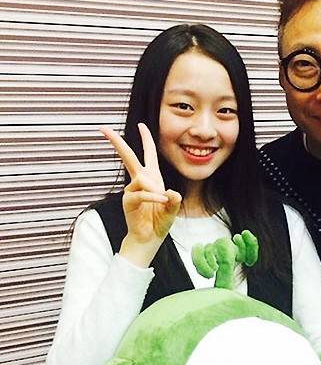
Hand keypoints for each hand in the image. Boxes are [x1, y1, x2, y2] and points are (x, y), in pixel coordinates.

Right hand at [100, 123, 181, 266]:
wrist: (150, 238)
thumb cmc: (160, 222)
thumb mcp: (172, 209)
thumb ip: (174, 200)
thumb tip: (170, 193)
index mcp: (152, 178)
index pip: (148, 155)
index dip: (146, 140)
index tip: (141, 125)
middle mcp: (140, 181)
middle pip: (128, 157)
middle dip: (117, 143)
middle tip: (103, 128)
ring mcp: (132, 190)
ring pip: (141, 178)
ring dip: (154, 188)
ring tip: (163, 200)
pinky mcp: (129, 201)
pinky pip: (141, 193)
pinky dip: (153, 196)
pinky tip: (162, 200)